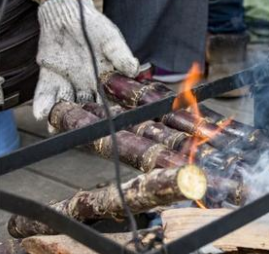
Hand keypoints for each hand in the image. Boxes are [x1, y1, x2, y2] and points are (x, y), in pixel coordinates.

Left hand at [33, 0, 138, 119]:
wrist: (69, 14)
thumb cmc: (95, 28)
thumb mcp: (111, 40)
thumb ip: (121, 55)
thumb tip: (132, 69)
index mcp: (105, 81)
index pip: (109, 101)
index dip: (109, 113)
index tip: (108, 123)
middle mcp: (87, 85)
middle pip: (86, 107)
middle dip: (83, 120)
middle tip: (82, 131)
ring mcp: (68, 81)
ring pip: (65, 102)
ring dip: (62, 116)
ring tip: (58, 127)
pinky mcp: (50, 75)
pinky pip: (46, 91)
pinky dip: (44, 102)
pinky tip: (42, 113)